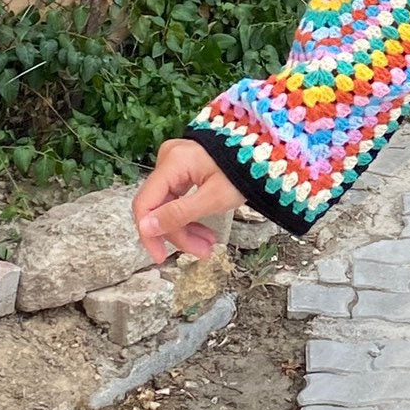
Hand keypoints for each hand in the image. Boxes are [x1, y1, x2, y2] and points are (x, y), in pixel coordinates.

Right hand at [133, 139, 246, 263]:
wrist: (264, 152)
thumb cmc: (246, 170)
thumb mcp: (215, 198)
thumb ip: (179, 214)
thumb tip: (145, 228)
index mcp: (172, 162)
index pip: (145, 203)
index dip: (149, 234)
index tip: (161, 257)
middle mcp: (168, 159)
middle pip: (159, 206)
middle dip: (179, 233)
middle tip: (202, 252)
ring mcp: (175, 162)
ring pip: (169, 204)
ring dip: (186, 228)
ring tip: (208, 245)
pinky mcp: (183, 168)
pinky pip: (178, 197)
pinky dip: (190, 215)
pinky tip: (204, 231)